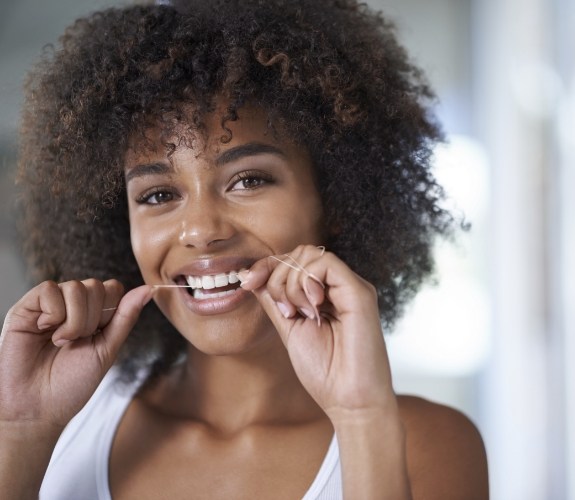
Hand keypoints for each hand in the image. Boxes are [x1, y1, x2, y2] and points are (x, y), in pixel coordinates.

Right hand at [0, 279, 151, 429]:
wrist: (38, 408)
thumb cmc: (72, 383)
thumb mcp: (107, 349)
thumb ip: (126, 316)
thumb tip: (149, 289)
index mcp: (93, 314)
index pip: (113, 288)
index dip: (111, 311)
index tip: (97, 336)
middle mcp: (71, 305)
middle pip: (96, 286)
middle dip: (93, 319)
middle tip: (77, 342)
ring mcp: (49, 304)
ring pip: (75, 287)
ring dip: (75, 320)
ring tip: (61, 342)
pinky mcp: (26, 307)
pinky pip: (49, 289)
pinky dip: (53, 313)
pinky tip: (44, 331)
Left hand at [240, 245, 395, 420]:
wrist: (349, 401)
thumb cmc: (324, 371)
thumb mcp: (288, 328)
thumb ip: (274, 300)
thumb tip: (253, 276)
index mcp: (325, 293)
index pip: (294, 260)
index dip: (267, 266)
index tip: (247, 282)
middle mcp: (340, 286)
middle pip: (300, 253)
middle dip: (277, 276)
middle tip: (284, 311)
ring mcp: (351, 287)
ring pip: (310, 254)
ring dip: (290, 283)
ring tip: (299, 313)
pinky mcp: (360, 292)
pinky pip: (326, 264)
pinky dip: (307, 282)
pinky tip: (311, 308)